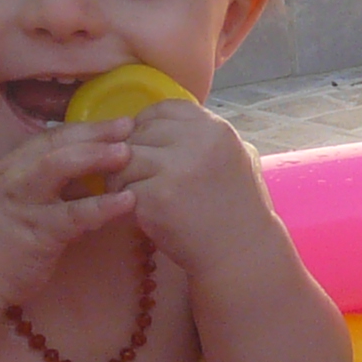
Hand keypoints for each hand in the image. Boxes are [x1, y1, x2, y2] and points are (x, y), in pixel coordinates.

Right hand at [0, 124, 137, 306]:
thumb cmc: (1, 237)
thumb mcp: (22, 198)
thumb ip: (53, 182)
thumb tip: (96, 169)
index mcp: (14, 165)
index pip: (54, 137)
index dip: (88, 127)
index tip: (120, 121)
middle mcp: (16, 176)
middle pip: (57, 144)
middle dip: (94, 132)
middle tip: (129, 126)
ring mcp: (24, 202)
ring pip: (58, 168)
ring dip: (94, 157)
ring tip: (127, 154)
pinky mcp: (36, 233)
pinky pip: (73, 215)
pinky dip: (101, 206)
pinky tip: (127, 202)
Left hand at [106, 98, 285, 280]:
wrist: (240, 252)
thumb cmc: (234, 208)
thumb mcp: (232, 157)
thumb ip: (200, 137)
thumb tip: (154, 124)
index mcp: (215, 129)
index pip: (164, 108)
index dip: (148, 124)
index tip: (147, 145)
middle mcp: (197, 142)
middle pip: (140, 131)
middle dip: (132, 152)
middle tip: (135, 175)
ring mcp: (176, 168)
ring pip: (125, 157)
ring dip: (121, 175)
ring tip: (133, 193)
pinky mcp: (157, 196)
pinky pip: (122, 186)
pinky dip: (123, 198)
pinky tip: (136, 210)